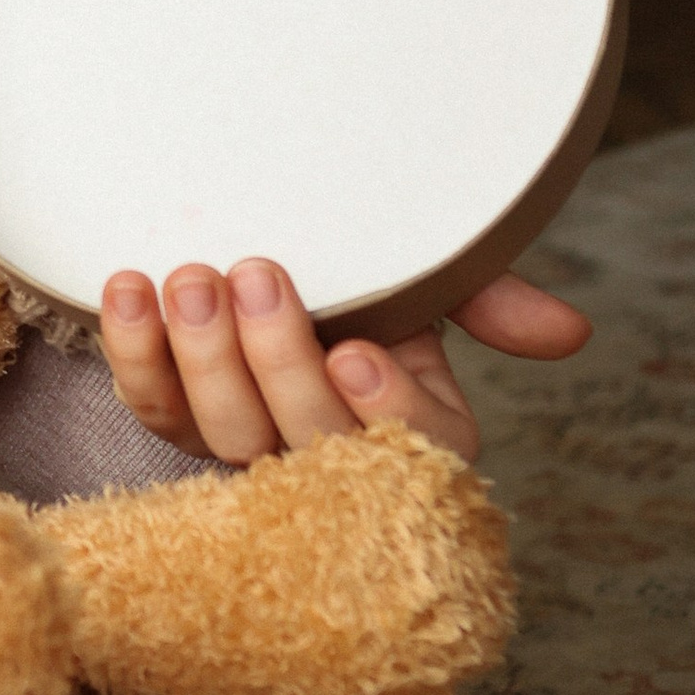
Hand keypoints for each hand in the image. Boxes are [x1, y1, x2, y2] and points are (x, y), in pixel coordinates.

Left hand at [97, 254, 589, 466]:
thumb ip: (489, 297)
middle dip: (275, 359)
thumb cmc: (372, 269)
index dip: (381, 408)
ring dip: (201, 356)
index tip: (355, 348)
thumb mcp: (435, 275)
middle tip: (257, 273)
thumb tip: (568, 333)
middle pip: (301, 438)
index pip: (408, 446)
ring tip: (192, 278)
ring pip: (221, 432)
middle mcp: (328, 454)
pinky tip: (126, 289)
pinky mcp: (178, 417)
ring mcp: (247, 442)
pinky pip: (151, 406)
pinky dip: (132, 351)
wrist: (280, 241)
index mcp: (411, 432)